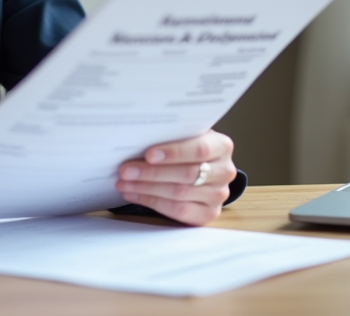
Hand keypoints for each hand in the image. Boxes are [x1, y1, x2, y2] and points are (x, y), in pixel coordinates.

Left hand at [115, 130, 235, 225]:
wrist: (204, 167)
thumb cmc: (187, 145)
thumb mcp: (185, 135)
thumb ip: (170, 135)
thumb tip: (135, 138)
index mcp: (222, 145)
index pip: (199, 149)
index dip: (173, 153)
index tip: (148, 154)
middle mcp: (225, 171)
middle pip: (187, 174)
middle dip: (151, 173)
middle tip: (125, 170)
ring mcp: (219, 195)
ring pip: (179, 194)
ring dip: (146, 188)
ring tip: (124, 182)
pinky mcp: (209, 213)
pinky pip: (179, 211)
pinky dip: (152, 202)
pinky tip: (134, 194)